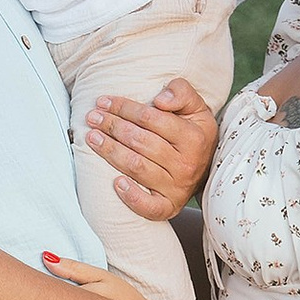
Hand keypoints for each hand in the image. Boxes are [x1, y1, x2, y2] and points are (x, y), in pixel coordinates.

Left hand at [83, 76, 220, 221]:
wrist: (207, 170)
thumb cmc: (194, 135)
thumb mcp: (196, 108)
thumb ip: (182, 92)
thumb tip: (161, 99)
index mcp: (193, 137)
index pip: (151, 118)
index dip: (124, 108)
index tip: (104, 102)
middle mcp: (186, 163)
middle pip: (140, 141)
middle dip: (112, 126)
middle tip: (93, 117)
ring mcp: (177, 187)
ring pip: (137, 167)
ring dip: (110, 152)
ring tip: (92, 138)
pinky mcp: (169, 206)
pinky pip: (149, 206)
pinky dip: (131, 197)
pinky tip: (115, 183)